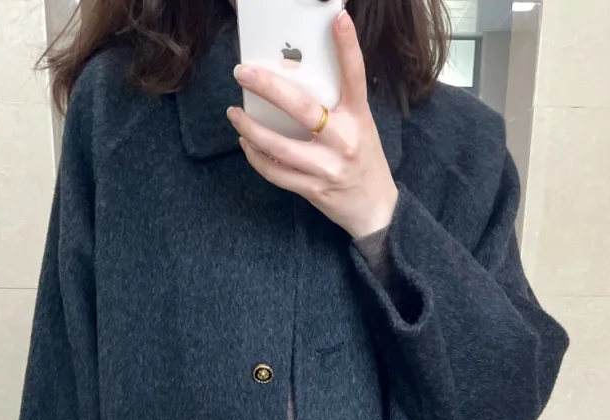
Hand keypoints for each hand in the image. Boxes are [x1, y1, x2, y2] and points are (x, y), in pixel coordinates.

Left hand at [226, 9, 398, 240]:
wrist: (375, 209)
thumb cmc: (364, 160)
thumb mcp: (360, 127)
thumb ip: (337, 105)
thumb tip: (298, 76)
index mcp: (358, 118)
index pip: (355, 77)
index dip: (347, 47)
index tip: (338, 19)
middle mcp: (344, 141)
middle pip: (302, 109)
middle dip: (269, 88)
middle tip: (244, 73)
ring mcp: (327, 168)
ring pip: (280, 147)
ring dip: (251, 129)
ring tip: (234, 113)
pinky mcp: (313, 189)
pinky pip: (276, 173)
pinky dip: (257, 157)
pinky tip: (246, 143)